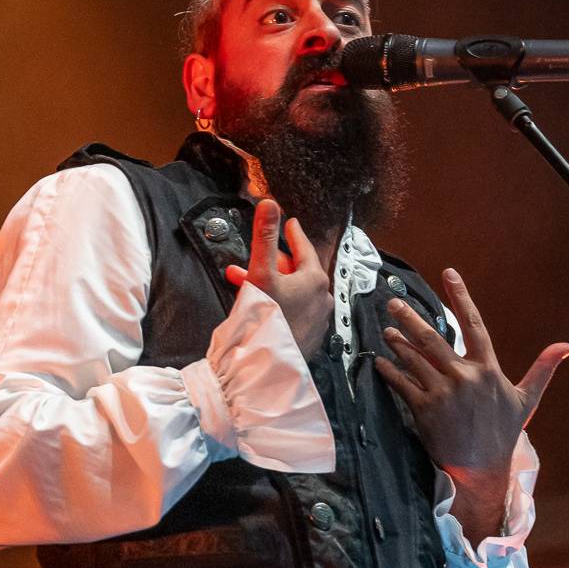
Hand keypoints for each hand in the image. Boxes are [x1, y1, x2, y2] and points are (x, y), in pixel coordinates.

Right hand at [225, 198, 331, 361]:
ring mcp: (318, 319)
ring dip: (271, 283)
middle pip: (297, 271)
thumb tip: (269, 203)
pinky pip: (295, 310)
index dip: (293, 234)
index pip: (304, 248)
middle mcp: (323, 298)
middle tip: (256, 258)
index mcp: (315, 279)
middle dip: (272, 263)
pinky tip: (262, 305)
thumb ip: (264, 236)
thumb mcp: (261, 272)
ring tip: (245, 282)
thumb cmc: (266, 318)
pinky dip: (279, 302)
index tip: (290, 225)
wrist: (266, 364)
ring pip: (293, 292)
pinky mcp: (310, 336)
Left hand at [376, 268, 568, 537]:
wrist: (481, 470)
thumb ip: (542, 369)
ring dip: (398, 344)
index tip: (449, 273)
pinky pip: (403, 385)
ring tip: (386, 331)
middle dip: (410, 319)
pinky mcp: (425, 411)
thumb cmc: (503, 434)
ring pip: (414, 360)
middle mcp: (465, 377)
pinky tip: (380, 362)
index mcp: (488, 370)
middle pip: (433, 339)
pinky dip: (390, 372)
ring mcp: (443, 394)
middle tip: (393, 303)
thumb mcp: (526, 400)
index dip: (461, 297)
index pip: (474, 325)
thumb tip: (567, 347)